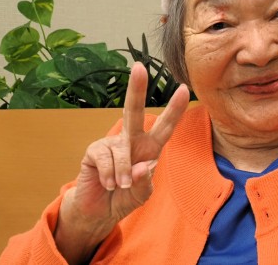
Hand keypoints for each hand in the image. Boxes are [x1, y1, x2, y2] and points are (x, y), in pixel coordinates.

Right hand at [55, 62, 188, 263]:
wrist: (99, 211)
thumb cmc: (125, 197)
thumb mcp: (141, 194)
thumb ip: (143, 181)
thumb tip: (142, 165)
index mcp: (149, 147)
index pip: (165, 126)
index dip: (174, 109)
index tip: (183, 89)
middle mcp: (131, 140)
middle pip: (133, 111)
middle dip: (136, 89)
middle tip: (139, 67)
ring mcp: (111, 143)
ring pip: (121, 151)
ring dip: (122, 175)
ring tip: (118, 187)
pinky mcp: (94, 151)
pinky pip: (105, 160)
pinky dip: (108, 177)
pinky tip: (106, 183)